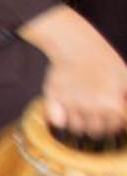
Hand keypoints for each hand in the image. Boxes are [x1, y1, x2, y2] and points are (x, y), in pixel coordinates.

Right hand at [31, 7, 126, 136]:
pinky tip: (64, 115)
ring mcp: (71, 103)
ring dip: (79, 124)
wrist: (76, 44)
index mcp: (112, 105)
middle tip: (94, 117)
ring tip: (80, 114)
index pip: (113, 128)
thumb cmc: (103, 59)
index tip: (109, 120)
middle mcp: (91, 107)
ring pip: (76, 127)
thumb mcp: (125, 77)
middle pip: (94, 131)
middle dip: (96, 127)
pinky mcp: (54, 97)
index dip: (111, 124)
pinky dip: (60, 121)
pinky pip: (56, 120)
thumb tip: (124, 114)